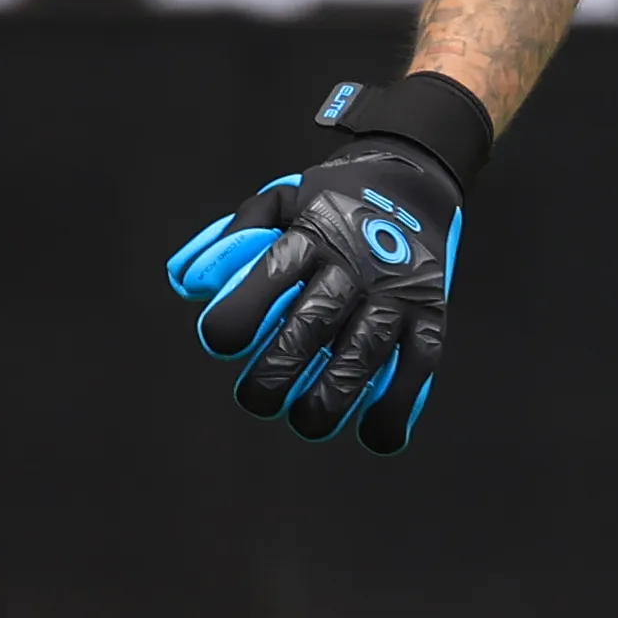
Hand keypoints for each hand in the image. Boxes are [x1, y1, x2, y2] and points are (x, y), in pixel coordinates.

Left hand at [164, 77, 483, 454]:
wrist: (411, 184)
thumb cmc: (329, 206)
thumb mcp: (278, 202)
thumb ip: (230, 241)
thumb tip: (187, 284)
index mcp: (310, 234)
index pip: (268, 279)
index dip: (237, 318)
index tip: (220, 343)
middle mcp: (355, 264)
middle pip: (310, 329)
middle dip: (275, 376)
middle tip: (257, 398)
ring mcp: (398, 292)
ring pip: (361, 358)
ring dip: (328, 402)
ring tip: (305, 420)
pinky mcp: (431, 315)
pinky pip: (417, 370)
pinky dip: (394, 409)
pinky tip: (370, 433)